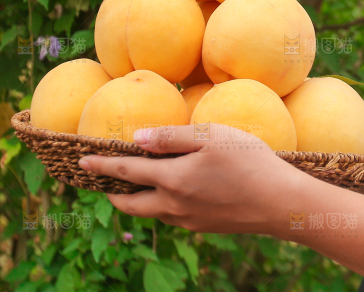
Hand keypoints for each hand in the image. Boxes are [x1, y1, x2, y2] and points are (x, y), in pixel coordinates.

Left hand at [78, 123, 304, 233]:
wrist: (281, 204)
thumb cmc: (249, 162)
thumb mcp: (211, 137)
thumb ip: (171, 137)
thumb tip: (137, 138)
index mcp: (172, 180)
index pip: (126, 172)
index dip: (102, 165)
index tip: (83, 160)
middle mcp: (174, 205)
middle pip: (131, 204)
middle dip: (113, 193)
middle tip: (104, 181)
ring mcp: (189, 220)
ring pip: (151, 212)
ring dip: (137, 200)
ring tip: (135, 184)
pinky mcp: (205, 226)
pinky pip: (172, 217)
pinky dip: (161, 205)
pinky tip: (172, 192)